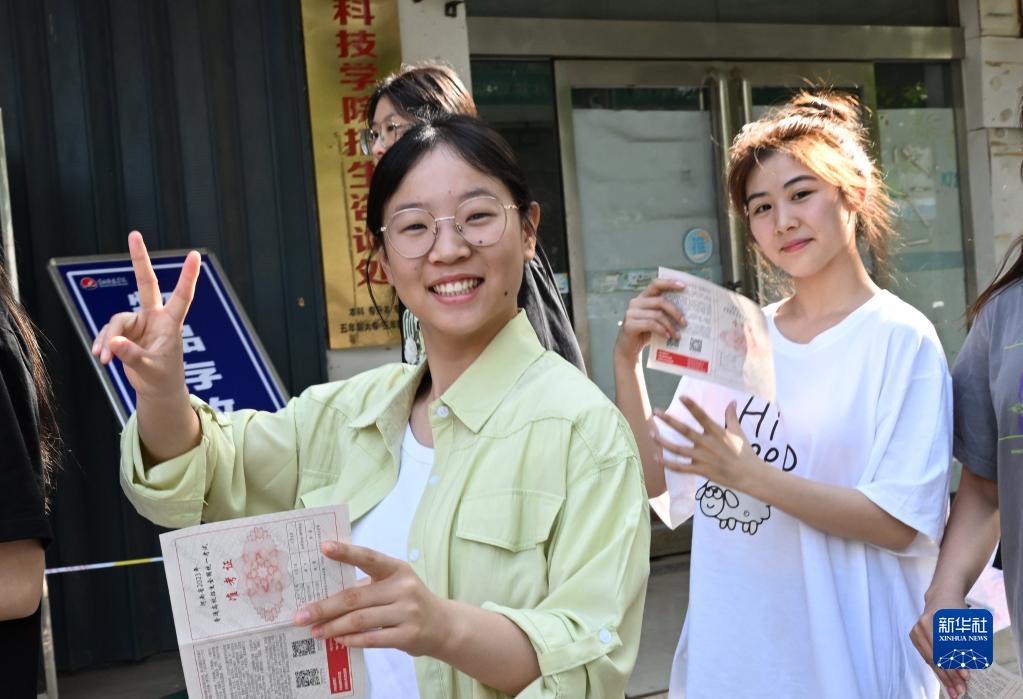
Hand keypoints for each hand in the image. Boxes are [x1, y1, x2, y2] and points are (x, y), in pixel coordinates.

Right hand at [91, 231, 200, 400]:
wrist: (157, 390)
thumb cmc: (163, 377)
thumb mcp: (150, 368)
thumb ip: (132, 355)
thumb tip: (113, 342)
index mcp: (170, 323)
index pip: (182, 296)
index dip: (188, 276)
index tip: (195, 255)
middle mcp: (155, 318)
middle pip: (146, 284)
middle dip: (140, 259)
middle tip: (134, 234)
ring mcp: (139, 323)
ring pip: (117, 321)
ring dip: (109, 339)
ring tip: (105, 359)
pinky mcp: (125, 332)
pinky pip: (109, 332)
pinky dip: (103, 344)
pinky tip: (101, 357)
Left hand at [294, 541, 450, 656]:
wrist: (444, 626)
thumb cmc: (410, 601)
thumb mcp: (396, 584)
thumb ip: (367, 585)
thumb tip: (325, 594)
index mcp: (397, 569)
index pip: (368, 557)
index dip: (346, 552)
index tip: (323, 547)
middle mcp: (403, 587)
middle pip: (355, 597)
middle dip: (324, 607)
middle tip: (301, 615)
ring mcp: (407, 612)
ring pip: (360, 620)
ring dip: (333, 627)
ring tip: (315, 631)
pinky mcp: (408, 635)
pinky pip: (372, 638)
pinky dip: (351, 640)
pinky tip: (338, 641)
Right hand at [613, 278, 686, 364]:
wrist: (628, 349)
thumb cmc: (644, 333)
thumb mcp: (655, 319)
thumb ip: (664, 312)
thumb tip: (685, 311)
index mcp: (643, 298)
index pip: (656, 284)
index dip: (669, 283)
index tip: (683, 286)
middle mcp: (636, 302)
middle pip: (660, 301)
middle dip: (675, 312)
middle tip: (684, 323)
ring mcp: (631, 313)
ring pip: (657, 315)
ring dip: (670, 326)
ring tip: (677, 335)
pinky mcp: (629, 324)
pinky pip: (651, 324)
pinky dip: (661, 331)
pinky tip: (667, 337)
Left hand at [651, 397, 762, 492]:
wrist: (750, 475)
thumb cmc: (744, 452)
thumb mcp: (738, 432)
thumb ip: (731, 416)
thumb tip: (732, 400)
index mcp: (716, 432)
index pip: (702, 416)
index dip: (691, 406)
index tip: (681, 397)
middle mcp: (707, 443)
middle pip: (684, 430)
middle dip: (669, 421)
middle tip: (655, 412)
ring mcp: (703, 458)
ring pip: (678, 449)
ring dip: (663, 442)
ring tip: (651, 434)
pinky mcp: (701, 470)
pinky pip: (681, 467)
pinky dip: (668, 463)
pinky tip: (657, 457)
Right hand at [910, 593, 970, 698]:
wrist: (942, 597)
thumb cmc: (957, 610)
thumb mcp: (965, 624)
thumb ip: (966, 645)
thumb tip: (966, 668)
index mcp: (934, 620)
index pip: (945, 648)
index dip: (955, 664)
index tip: (966, 677)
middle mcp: (921, 626)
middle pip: (936, 656)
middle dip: (949, 675)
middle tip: (960, 689)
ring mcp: (915, 631)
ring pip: (930, 659)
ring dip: (943, 676)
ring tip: (953, 689)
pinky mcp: (914, 636)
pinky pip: (927, 657)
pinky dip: (937, 669)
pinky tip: (945, 679)